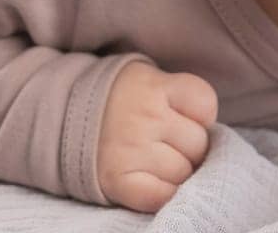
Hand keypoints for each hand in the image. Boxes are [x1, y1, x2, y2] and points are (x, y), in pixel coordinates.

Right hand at [96, 60, 217, 211]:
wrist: (64, 114)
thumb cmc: (120, 99)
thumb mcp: (148, 79)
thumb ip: (179, 97)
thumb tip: (212, 133)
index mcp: (154, 86)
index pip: (205, 103)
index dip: (200, 115)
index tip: (184, 117)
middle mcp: (145, 116)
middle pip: (198, 144)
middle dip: (190, 148)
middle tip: (168, 143)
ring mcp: (131, 149)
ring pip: (184, 174)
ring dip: (177, 173)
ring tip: (155, 160)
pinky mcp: (118, 180)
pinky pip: (161, 197)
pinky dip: (163, 194)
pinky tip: (151, 181)